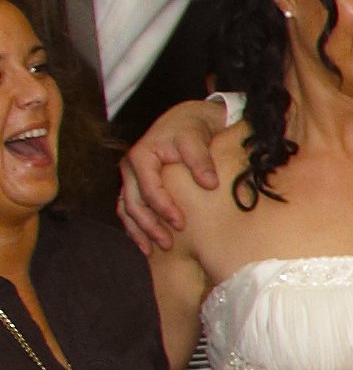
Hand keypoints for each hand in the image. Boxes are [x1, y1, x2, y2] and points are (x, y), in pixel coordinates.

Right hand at [119, 97, 230, 253]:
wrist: (186, 119)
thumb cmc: (191, 128)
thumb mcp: (196, 138)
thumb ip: (201, 160)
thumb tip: (209, 184)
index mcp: (141, 156)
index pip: (149, 190)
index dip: (164, 209)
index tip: (181, 224)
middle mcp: (130, 168)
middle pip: (133, 204)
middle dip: (149, 226)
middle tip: (167, 244)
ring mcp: (130, 177)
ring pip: (127, 208)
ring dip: (138, 230)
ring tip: (152, 250)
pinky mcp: (136, 183)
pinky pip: (129, 207)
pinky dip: (135, 225)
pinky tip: (145, 242)